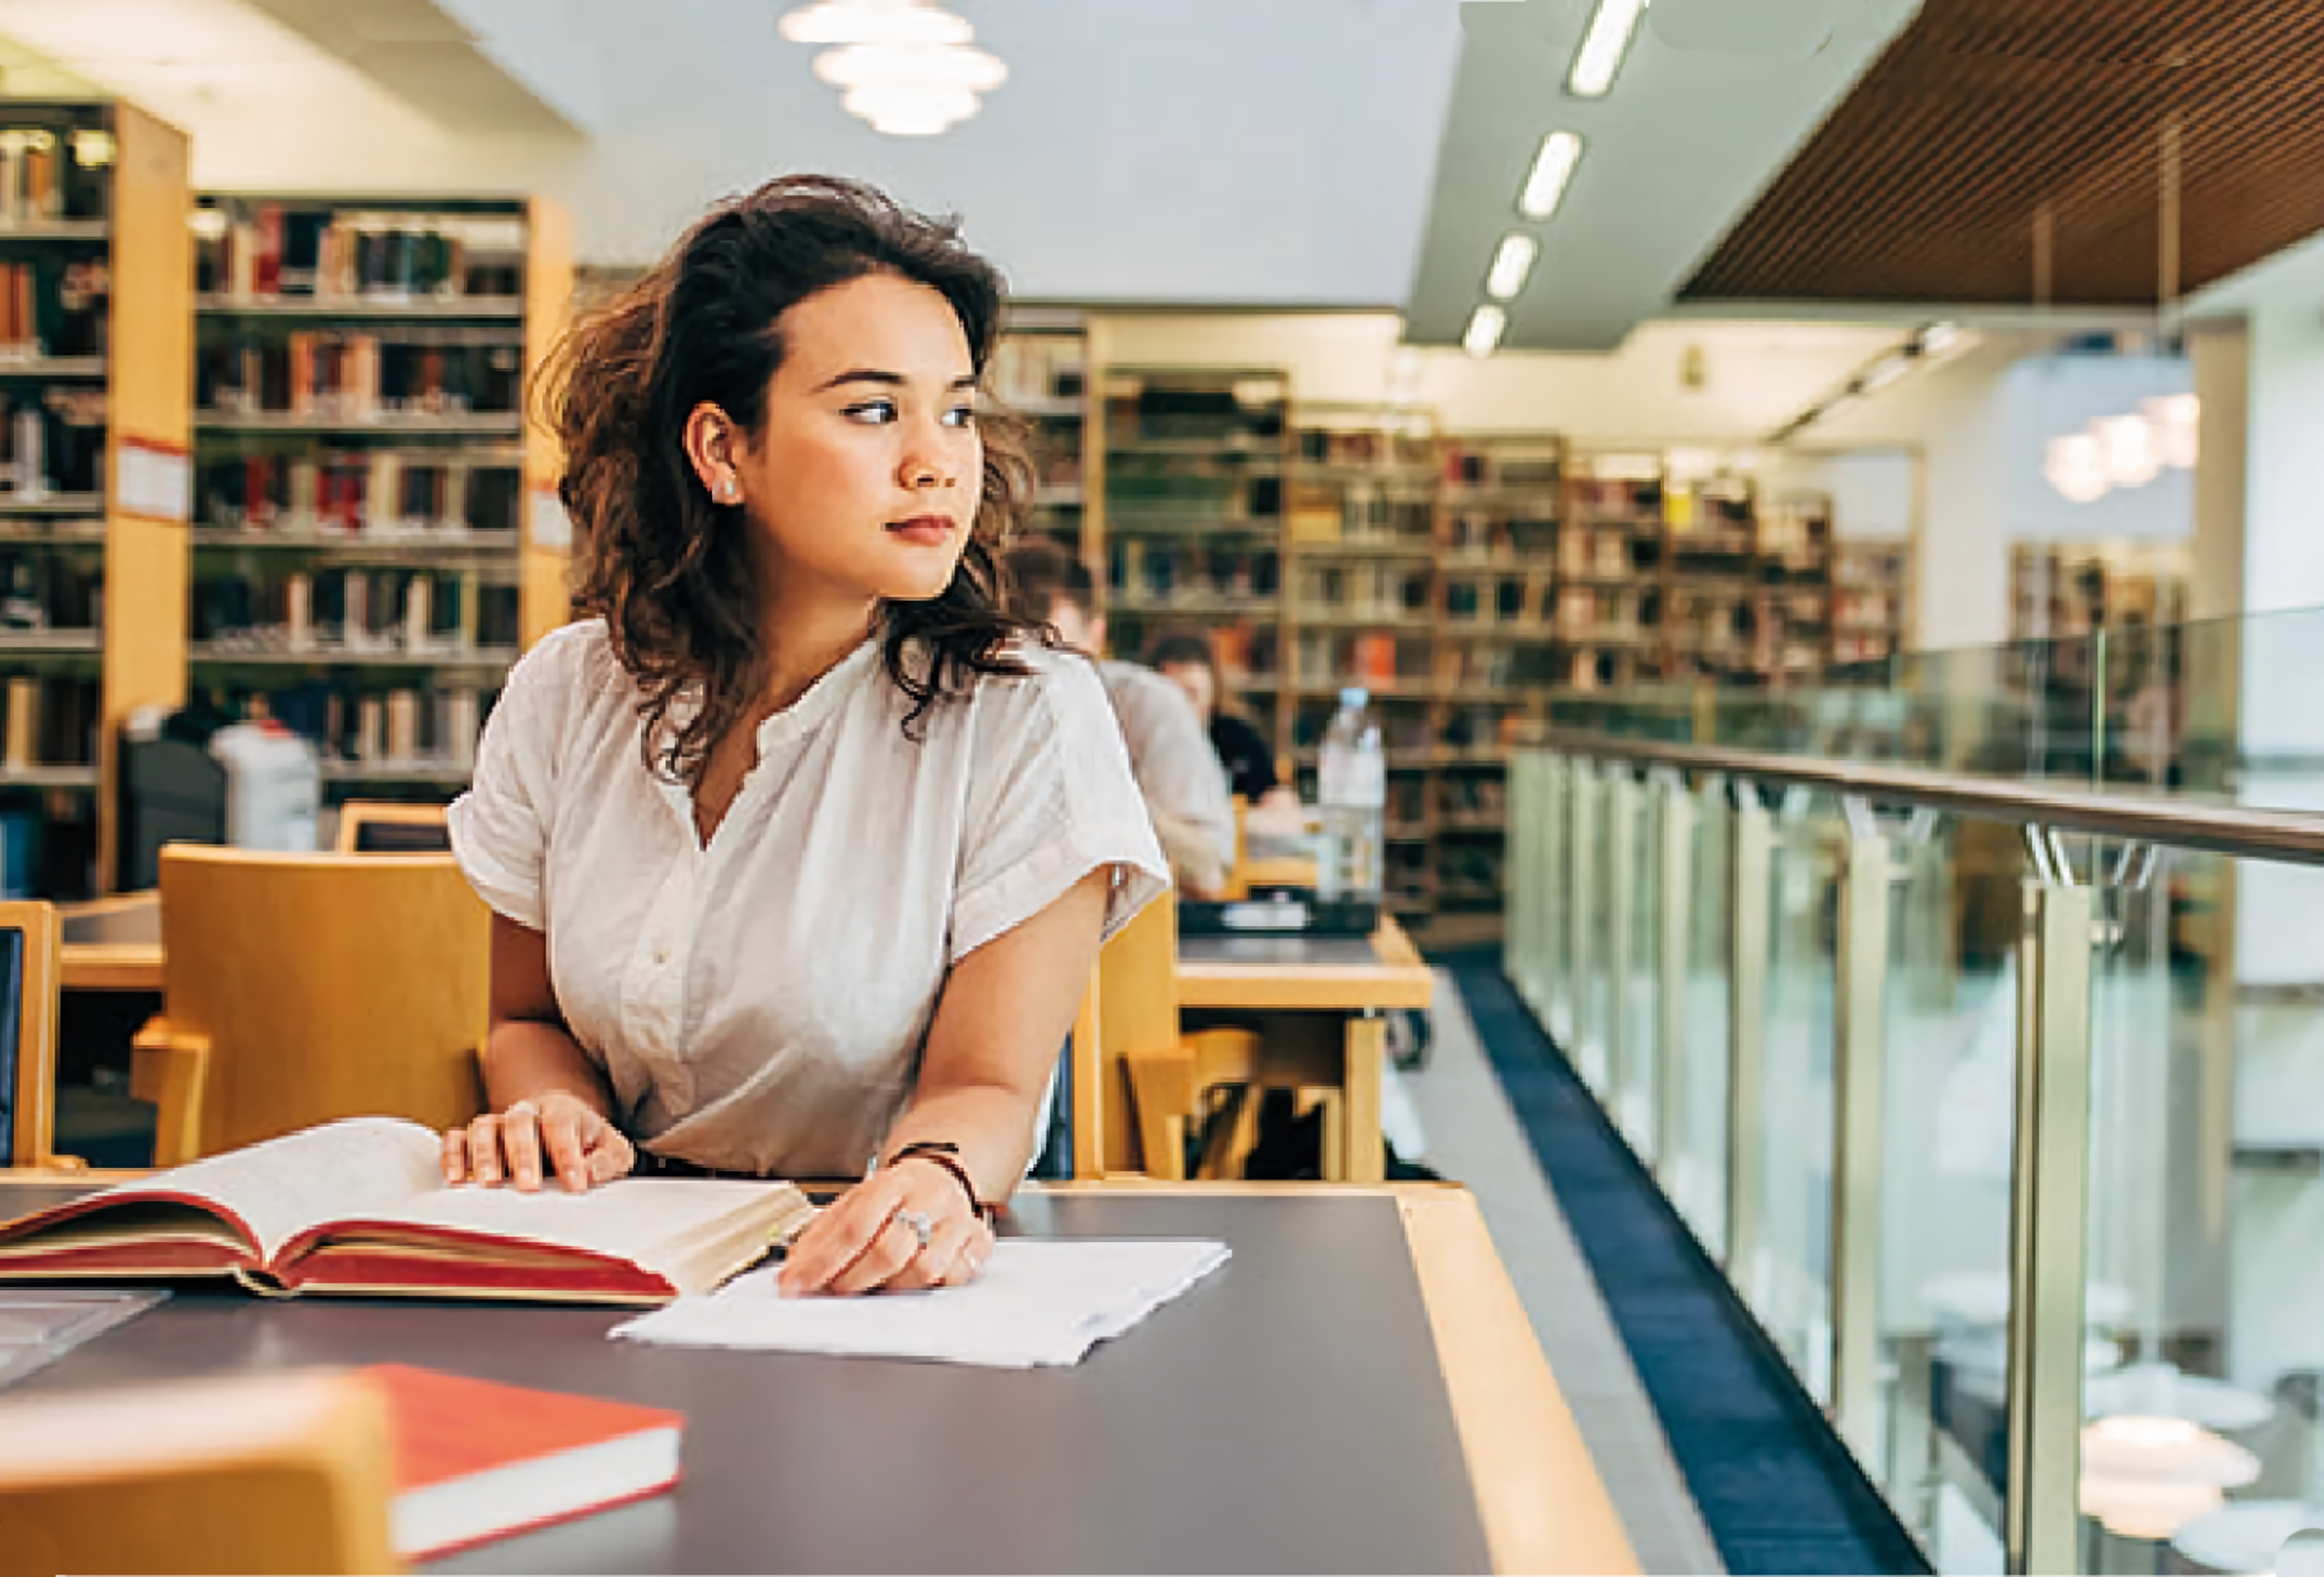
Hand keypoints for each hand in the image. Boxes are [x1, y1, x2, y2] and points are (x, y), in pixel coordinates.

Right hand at [442, 1093, 634, 1192]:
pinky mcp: (474, 1138)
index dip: (568, 1151)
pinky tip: (455, 1179)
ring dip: (485, 1155)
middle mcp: (527, 1113)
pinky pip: (456, 1138)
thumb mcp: (612, 1150)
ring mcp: (498, 1124)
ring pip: (484, 1127)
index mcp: (563, 1111)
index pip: (563, 1123)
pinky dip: (452, 1155)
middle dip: (524, 1154)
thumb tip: (591, 1172)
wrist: (560, 1126)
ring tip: (490, 1184)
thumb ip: (609, 1159)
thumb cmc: (587, 1144)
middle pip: (520, 1122)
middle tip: (529, 1187)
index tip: (575, 1184)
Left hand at [776, 1158, 992, 1296]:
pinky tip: (918, 1280)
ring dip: (893, 1288)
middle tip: (837, 1290)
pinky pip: (959, 1275)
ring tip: (878, 1286)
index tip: (798, 1285)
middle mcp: (927, 1199)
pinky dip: (934, 1285)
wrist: (940, 1177)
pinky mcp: (978, 1241)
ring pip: (926, 1269)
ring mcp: (956, 1220)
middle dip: (855, 1279)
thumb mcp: (854, 1202)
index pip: (853, 1227)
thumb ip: (822, 1235)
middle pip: (890, 1250)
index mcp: (891, 1184)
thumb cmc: (892, 1198)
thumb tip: (792, 1271)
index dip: (823, 1261)